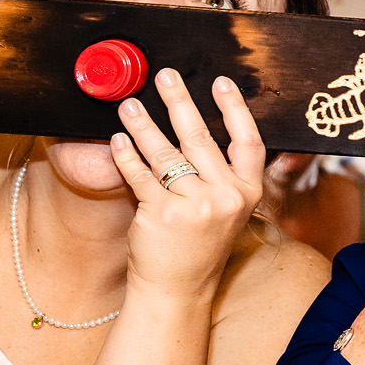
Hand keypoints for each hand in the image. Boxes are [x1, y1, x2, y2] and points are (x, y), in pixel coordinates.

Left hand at [110, 69, 263, 299]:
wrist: (179, 288)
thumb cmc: (199, 246)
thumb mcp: (226, 211)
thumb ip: (220, 176)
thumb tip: (196, 128)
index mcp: (248, 193)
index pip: (248, 142)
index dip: (235, 109)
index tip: (222, 82)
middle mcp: (226, 197)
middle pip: (201, 138)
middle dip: (180, 102)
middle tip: (165, 76)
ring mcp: (195, 206)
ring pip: (166, 153)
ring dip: (144, 124)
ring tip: (129, 105)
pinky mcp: (162, 214)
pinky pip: (140, 175)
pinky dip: (126, 155)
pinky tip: (116, 140)